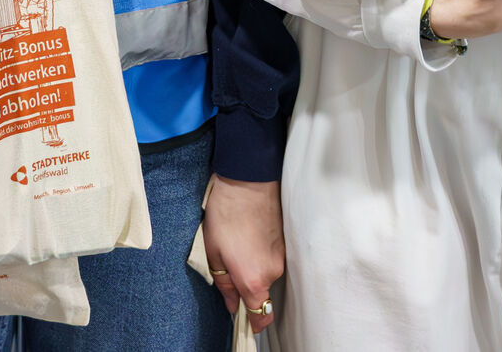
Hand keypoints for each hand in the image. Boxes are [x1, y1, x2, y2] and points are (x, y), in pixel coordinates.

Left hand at [202, 175, 282, 333]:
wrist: (249, 179)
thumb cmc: (227, 213)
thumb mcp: (214, 251)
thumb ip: (224, 284)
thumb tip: (231, 303)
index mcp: (253, 279)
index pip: (261, 316)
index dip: (252, 322)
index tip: (243, 320)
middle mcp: (273, 271)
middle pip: (261, 292)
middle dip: (246, 285)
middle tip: (228, 264)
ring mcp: (283, 256)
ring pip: (266, 272)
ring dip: (253, 265)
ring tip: (238, 243)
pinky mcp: (287, 241)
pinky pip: (272, 257)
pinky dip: (261, 252)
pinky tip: (249, 234)